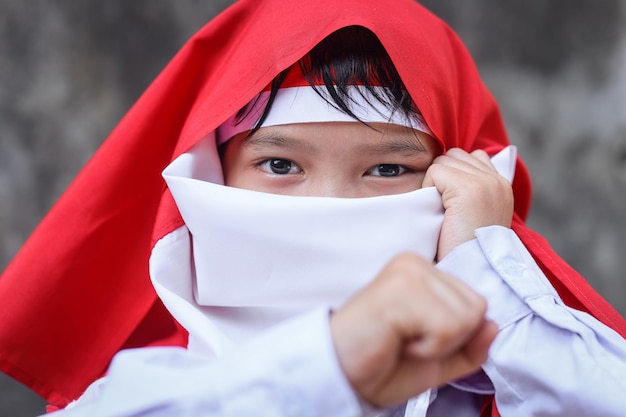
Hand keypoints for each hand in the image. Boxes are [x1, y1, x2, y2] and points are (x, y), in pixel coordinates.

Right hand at [330, 253, 496, 407]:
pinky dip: (429, 348)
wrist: (341, 373)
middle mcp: (415, 263)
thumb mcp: (439, 359)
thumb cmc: (382, 364)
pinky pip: (447, 327)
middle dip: (450, 339)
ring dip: (438, 345)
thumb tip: (494, 324)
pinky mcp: (401, 288)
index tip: (418, 340)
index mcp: (423, 271)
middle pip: (476, 308)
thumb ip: (471, 345)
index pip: (477, 303)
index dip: (456, 337)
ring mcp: (408, 271)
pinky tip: (399, 341)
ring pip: (466, 318)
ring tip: (403, 339)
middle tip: (410, 341)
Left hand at [422, 148, 513, 260]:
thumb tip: (448, 170)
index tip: (450, 200)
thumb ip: (470, 190)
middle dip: (443, 176)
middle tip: (444, 207)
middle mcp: (496, 180)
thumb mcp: (475, 215)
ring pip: (443, 162)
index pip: (472, 156)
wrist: (472, 270)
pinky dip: (429, 189)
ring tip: (443, 210)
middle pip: (454, 156)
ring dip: (435, 183)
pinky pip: (434, 172)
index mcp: (502, 185)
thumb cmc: (466, 249)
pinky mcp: (467, 187)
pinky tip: (439, 212)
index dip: (454, 173)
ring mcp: (483, 182)